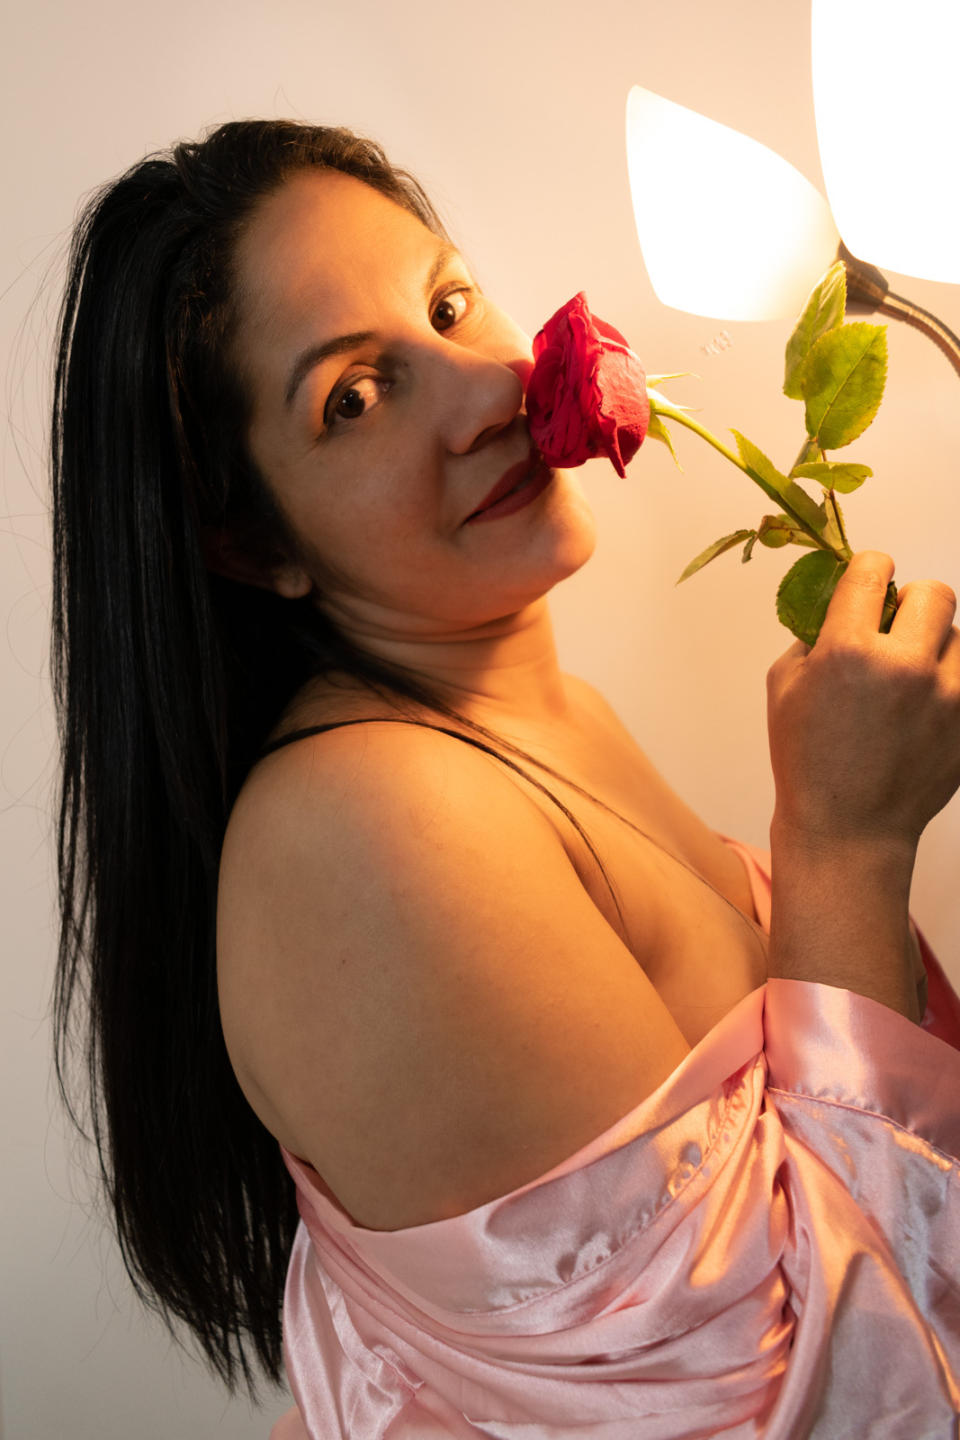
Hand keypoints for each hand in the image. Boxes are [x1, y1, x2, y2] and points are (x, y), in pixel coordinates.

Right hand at [766, 550, 959, 851]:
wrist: (849, 830)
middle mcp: (904, 666)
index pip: (872, 570)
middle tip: (897, 630)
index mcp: (848, 651)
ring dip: (937, 647)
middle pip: (934, 592)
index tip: (869, 579)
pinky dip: (950, 681)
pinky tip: (926, 705)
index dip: (869, 568)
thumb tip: (838, 606)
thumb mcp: (783, 689)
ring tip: (913, 680)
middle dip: (913, 604)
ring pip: (959, 636)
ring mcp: (946, 696)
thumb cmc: (807, 762)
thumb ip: (812, 638)